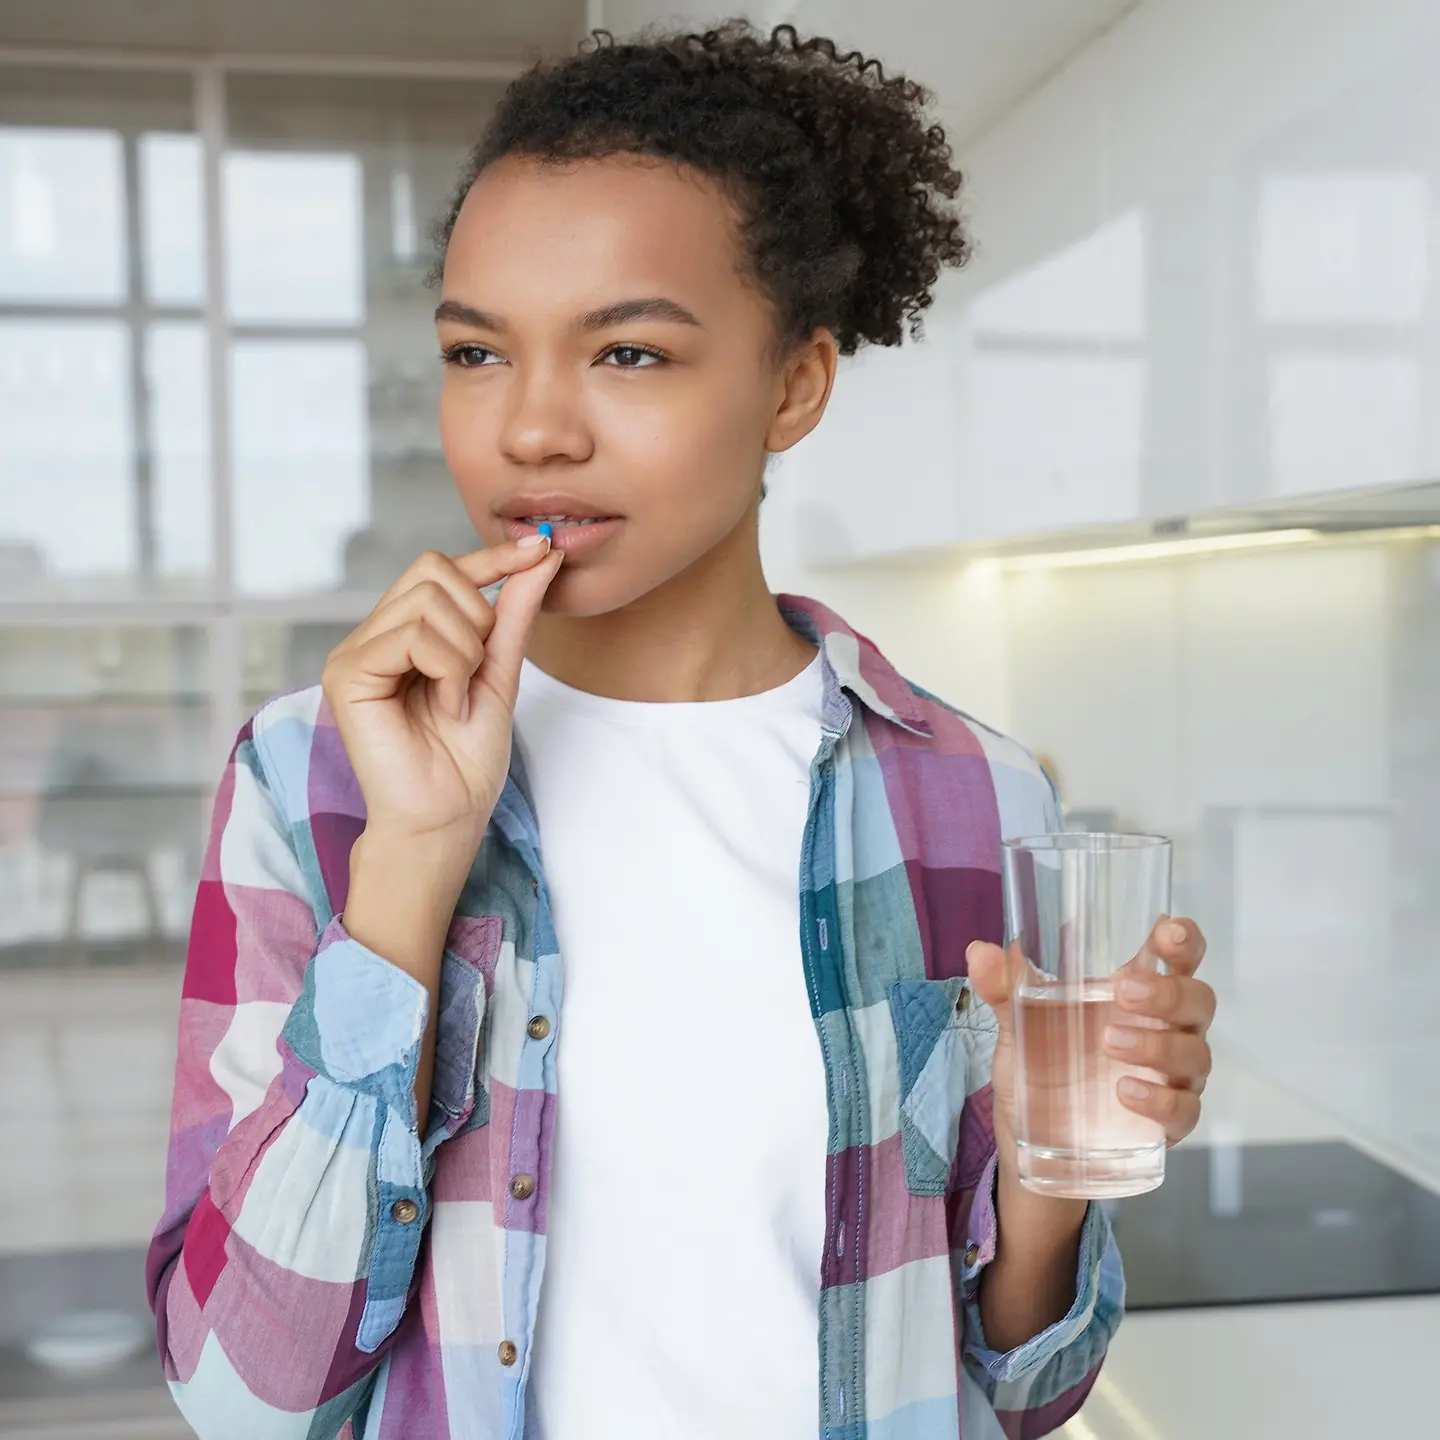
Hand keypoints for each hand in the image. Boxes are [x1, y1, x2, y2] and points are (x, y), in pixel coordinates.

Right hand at [322, 539, 562, 848]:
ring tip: (455, 700)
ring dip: (464, 654)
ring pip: (429, 601)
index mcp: (405, 632)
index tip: (540, 548)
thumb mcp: (501, 671)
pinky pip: (412, 635)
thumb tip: (542, 554)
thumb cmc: (466, 760)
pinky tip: (443, 705)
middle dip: (478, 619)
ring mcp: (354, 652)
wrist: (447, 816)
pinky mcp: (346, 674)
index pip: (441, 567)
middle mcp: (373, 634)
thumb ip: (514, 612)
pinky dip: (446, 669)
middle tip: (474, 675)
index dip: (491, 556)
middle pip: (434, 570)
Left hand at [967, 918, 1214, 1171]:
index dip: (1183, 940)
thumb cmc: (1041, 1067)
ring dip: (1157, 1045)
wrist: (1032, 1144)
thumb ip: (1004, 988)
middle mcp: (1165, 1030)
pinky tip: (1126, 1093)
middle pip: (1198, 1001)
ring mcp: (1171, 1078)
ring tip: (1110, 1044)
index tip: (1167, 930)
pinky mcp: (1167, 1124)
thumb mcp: (1018, 1026)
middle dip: (1169, 992)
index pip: (1178, 957)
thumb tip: (979, 951)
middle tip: (1124, 992)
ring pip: (1194, 1054)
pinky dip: (1160, 1100)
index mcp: (1136, 993)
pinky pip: (1184, 1110)